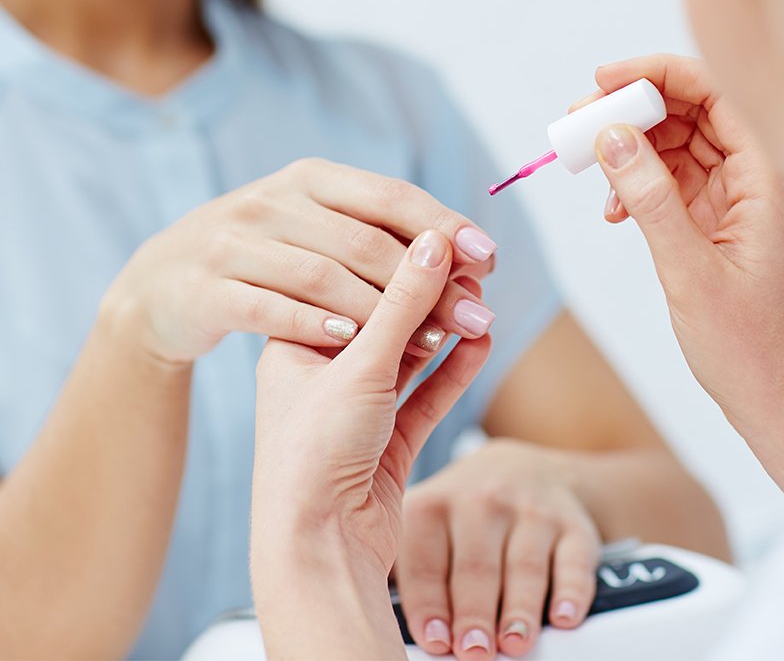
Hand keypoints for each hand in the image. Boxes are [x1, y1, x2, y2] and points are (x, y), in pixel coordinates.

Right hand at [101, 158, 496, 364]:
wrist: (164, 282)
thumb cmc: (262, 254)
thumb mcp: (312, 224)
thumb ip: (374, 230)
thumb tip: (457, 248)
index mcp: (310, 179)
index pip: (390, 196)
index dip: (444, 225)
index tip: (488, 258)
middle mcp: (272, 201)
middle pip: (364, 239)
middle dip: (428, 279)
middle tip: (473, 312)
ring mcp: (233, 243)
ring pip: (321, 275)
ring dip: (382, 310)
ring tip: (431, 338)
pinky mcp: (206, 289)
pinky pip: (266, 308)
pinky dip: (311, 323)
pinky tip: (351, 342)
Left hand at [251, 230, 489, 657]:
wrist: (315, 551)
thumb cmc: (310, 457)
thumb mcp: (359, 365)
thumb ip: (403, 303)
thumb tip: (434, 241)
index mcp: (296, 343)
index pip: (350, 284)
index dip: (397, 260)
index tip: (441, 239)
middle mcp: (323, 373)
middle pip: (385, 320)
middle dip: (431, 299)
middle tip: (472, 273)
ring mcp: (357, 408)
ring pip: (409, 358)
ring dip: (446, 333)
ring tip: (480, 306)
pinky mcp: (386, 440)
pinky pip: (426, 395)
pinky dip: (453, 371)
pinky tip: (480, 346)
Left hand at [395, 438, 600, 659]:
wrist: (523, 468)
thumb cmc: (462, 511)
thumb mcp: (425, 519)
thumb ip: (405, 564)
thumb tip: (379, 616)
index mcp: (434, 505)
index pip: (426, 561)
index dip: (429, 603)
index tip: (434, 639)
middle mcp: (481, 501)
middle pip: (476, 567)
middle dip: (473, 613)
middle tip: (473, 650)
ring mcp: (529, 510)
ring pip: (524, 566)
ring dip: (519, 608)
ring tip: (514, 643)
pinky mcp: (572, 524)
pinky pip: (574, 560)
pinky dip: (572, 591)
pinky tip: (564, 617)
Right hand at [587, 54, 783, 494]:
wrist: (772, 400)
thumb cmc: (750, 348)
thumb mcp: (691, 272)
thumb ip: (651, 201)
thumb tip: (613, 139)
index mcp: (762, 183)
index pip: (713, 98)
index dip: (659, 75)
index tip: (603, 79)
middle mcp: (748, 184)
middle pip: (689, 115)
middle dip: (632, 110)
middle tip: (577, 122)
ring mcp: (727, 205)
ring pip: (674, 149)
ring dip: (628, 149)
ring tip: (586, 165)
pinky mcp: (707, 227)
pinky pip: (665, 186)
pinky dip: (633, 187)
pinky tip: (613, 212)